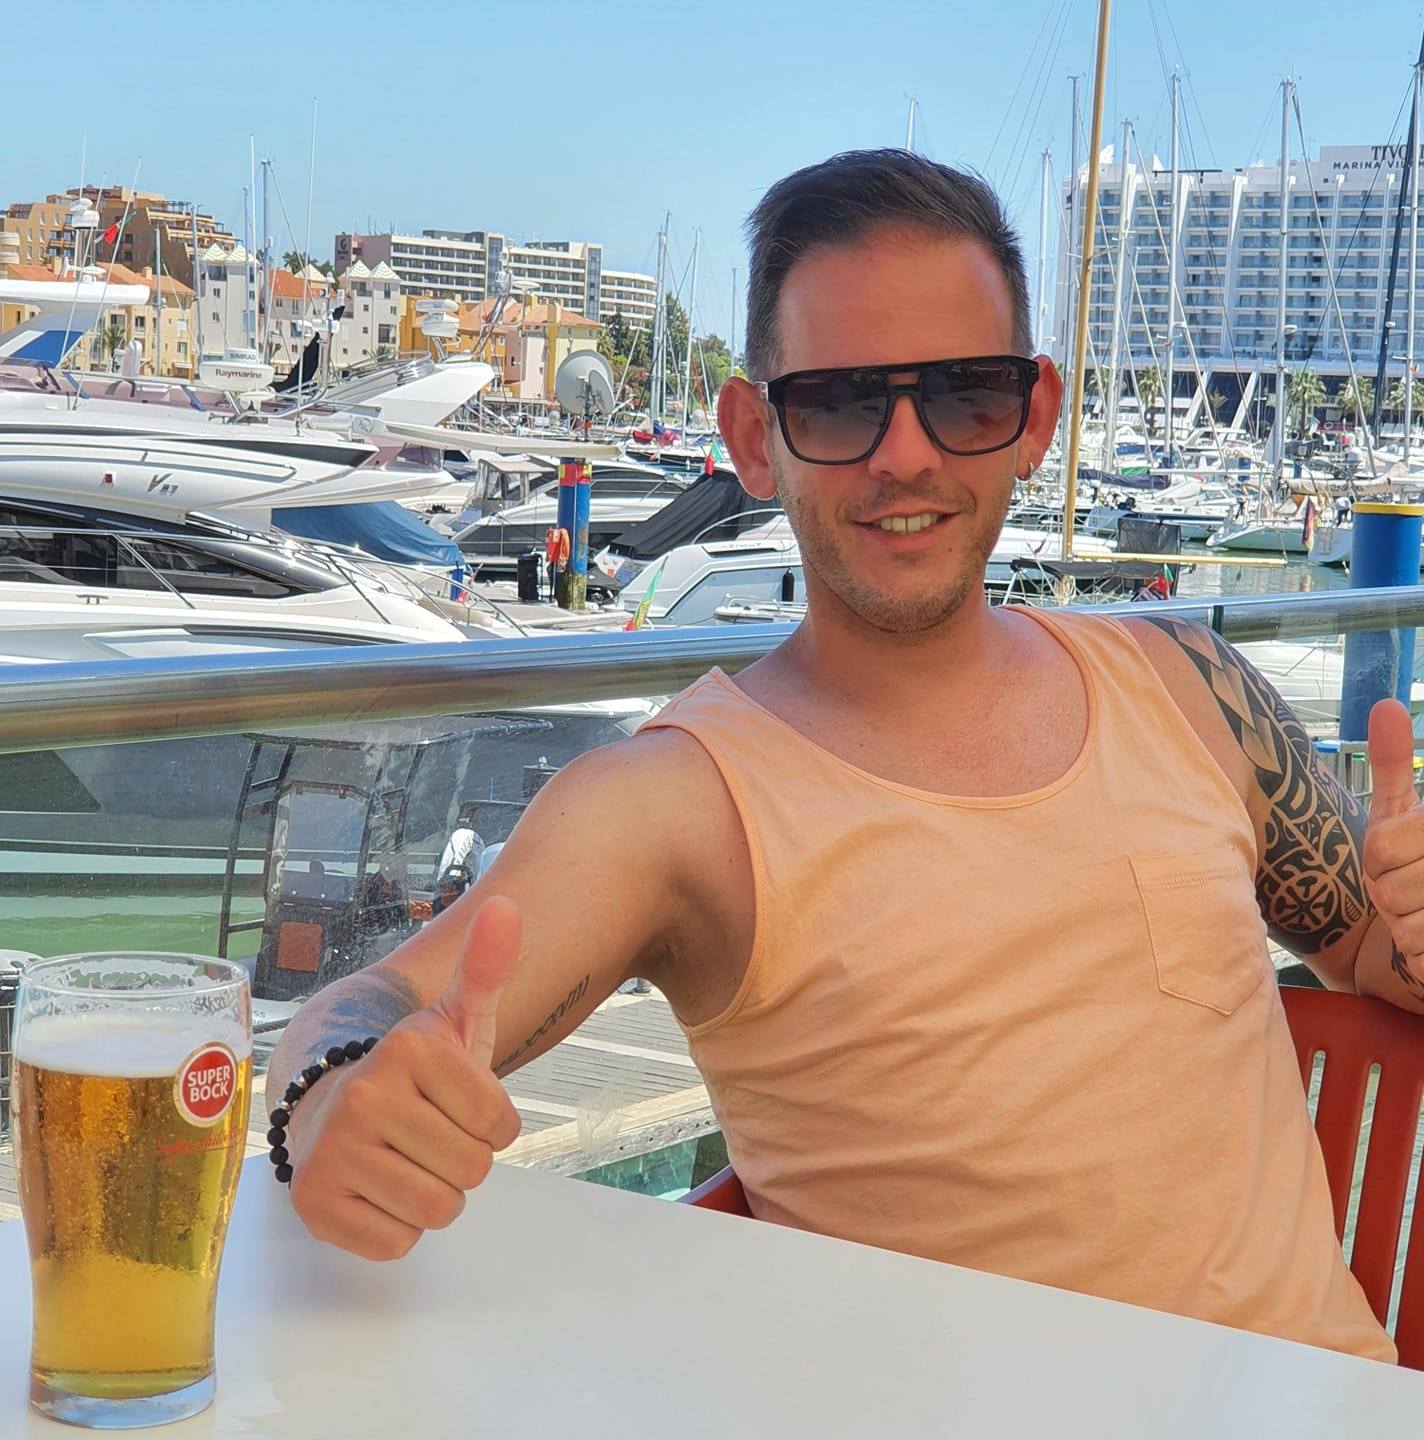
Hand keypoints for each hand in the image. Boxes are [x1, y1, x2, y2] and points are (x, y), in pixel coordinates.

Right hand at [287, 896, 523, 1259]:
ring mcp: (332, 1152)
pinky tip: (376, 1188)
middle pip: (472, 1171)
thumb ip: (486, 967)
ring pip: (438, 1211)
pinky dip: (397, 1226)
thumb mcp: (456, 1019)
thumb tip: (507, 906)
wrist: (329, 1102)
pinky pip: (397, 1243)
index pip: (501, 1125)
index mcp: (408, 1049)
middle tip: (428, 1134)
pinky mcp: (314, 1205)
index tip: (456, 1103)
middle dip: (463, 1160)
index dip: (491, 1123)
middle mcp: (363, 1095)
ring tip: (405, 1160)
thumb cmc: (413, 1071)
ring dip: (434, 1195)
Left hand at [1364, 699, 1423, 974]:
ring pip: (1406, 923)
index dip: (1377, 860)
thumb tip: (1387, 705)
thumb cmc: (1412, 867)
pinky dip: (1418, 952)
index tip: (1398, 859)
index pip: (1379, 846)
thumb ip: (1393, 764)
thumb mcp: (1400, 812)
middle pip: (1389, 887)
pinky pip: (1419, 951)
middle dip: (1390, 894)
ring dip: (1405, 925)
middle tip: (1412, 889)